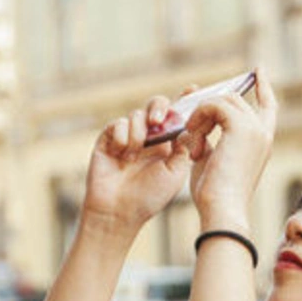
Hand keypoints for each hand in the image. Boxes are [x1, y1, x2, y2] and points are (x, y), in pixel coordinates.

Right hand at [82, 97, 191, 236]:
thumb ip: (184, 147)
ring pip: (136, 114)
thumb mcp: (176, 172)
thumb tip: (189, 125)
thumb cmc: (150, 196)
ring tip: (136, 152)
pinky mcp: (108, 139)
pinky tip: (123, 154)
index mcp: (168, 142)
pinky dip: (123, 136)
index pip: (177, 115)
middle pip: (156, 105)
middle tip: (158, 120)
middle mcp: (149, 136)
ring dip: (139, 130)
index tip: (193, 89)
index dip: (184, 100)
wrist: (120, 212)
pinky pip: (117, 124)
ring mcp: (128, 136)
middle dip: (159, 107)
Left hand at [180, 66, 278, 233]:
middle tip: (191, 131)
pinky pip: (215, 104)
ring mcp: (255, 129)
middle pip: (235, 100)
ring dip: (201, 116)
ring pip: (224, 100)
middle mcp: (263, 133)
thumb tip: (200, 127)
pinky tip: (193, 139)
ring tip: (191, 141)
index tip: (258, 69)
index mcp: (261, 142)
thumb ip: (212, 140)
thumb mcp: (212, 161)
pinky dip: (199, 117)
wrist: (221, 209)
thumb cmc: (214, 194)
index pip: (268, 105)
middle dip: (208, 109)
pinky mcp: (242, 127)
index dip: (263, 86)